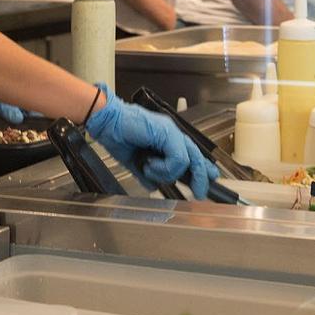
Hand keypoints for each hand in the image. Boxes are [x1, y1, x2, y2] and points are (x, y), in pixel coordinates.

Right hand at [86, 86, 217, 198]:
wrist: (106, 122)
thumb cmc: (117, 135)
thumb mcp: (135, 162)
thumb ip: (146, 174)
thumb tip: (153, 187)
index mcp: (166, 139)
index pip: (190, 155)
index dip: (201, 169)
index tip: (208, 181)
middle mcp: (172, 134)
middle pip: (196, 157)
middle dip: (200, 177)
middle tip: (199, 193)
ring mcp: (170, 132)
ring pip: (187, 160)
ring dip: (167, 173)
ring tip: (148, 169)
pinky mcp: (167, 133)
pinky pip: (177, 159)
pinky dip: (164, 167)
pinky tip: (148, 164)